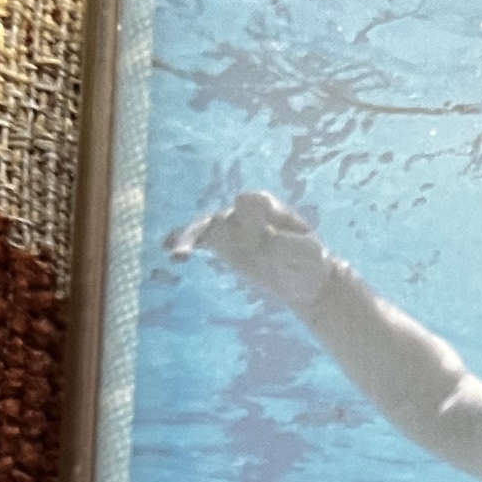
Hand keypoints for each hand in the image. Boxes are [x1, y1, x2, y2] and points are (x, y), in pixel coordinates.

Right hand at [167, 190, 332, 307]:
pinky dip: (185, 244)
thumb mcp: (310, 255)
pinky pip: (200, 242)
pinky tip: (171, 254)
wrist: (304, 278)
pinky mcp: (222, 246)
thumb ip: (292, 246)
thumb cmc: (310, 263)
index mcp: (269, 209)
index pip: (252, 202)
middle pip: (225, 214)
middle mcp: (246, 214)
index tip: (265, 237)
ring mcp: (232, 229)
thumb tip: (268, 242)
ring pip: (206, 227)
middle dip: (216, 226)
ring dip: (190, 237)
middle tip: (209, 236)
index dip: (254, 217)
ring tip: (176, 252)